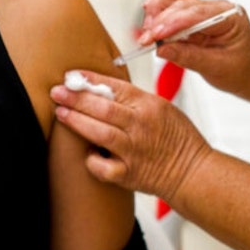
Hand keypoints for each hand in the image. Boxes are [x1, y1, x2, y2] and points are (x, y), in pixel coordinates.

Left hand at [50, 72, 212, 203]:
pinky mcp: (129, 174)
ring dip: (76, 121)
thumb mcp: (162, 107)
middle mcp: (140, 126)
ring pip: (99, 132)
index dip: (90, 80)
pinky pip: (102, 167)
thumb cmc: (177, 139)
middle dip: (76, 98)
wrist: (192, 172)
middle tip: (57, 92)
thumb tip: (100, 89)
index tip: (71, 76)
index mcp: (149, 106)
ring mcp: (133, 150)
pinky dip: (91, 160)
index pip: (115, 87)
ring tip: (61, 113)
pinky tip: (87, 152)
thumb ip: (133, 99)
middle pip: (102, 107)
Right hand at [139, 0, 249, 98]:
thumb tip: (162, 48)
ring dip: (156, 11)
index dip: (171, 23)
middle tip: (145, 39)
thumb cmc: (244, 71)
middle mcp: (216, 8)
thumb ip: (189, 57)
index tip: (154, 36)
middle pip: (181, 1)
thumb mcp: (218, 69)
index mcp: (230, 16)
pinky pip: (172, 6)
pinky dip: (158, 12)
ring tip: (146, 31)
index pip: (195, 12)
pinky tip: (150, 23)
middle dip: (159, 20)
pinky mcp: (193, 16)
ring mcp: (204, 10)